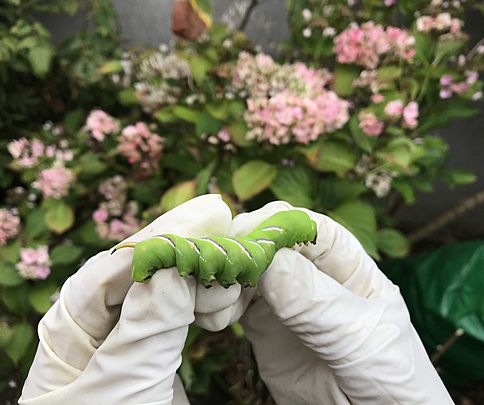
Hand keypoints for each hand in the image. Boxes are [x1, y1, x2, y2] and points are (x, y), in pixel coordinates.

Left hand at [19, 194, 232, 403]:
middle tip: (219, 214)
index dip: (157, 239)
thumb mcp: (123, 391)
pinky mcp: (152, 357)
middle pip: (134, 270)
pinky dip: (199, 298)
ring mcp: (125, 342)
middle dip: (176, 242)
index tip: (202, 219)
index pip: (111, 268)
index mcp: (68, 332)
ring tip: (225, 243)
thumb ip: (145, 330)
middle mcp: (93, 330)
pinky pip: (174, 315)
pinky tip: (217, 284)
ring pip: (158, 290)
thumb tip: (169, 266)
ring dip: (192, 267)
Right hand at [230, 201, 453, 403]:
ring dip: (224, 275)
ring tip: (215, 302)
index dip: (279, 223)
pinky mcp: (261, 324)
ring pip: (246, 268)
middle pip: (270, 239)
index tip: (249, 234)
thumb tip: (269, 260)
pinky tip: (212, 318)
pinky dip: (216, 303)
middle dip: (243, 245)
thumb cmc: (390, 378)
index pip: (312, 228)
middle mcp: (312, 274)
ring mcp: (284, 298)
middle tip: (221, 264)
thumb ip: (316, 301)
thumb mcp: (359, 337)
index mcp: (348, 266)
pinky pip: (232, 301)